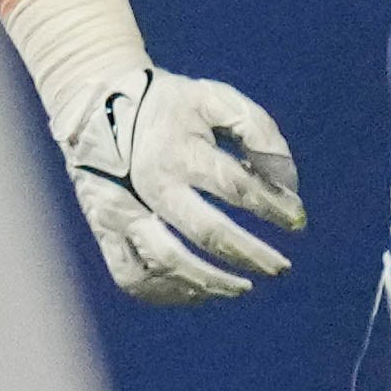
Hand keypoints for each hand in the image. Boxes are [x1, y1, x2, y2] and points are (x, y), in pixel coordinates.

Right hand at [54, 66, 307, 303]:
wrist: (93, 104)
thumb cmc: (167, 104)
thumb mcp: (214, 98)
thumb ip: (258, 131)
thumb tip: (286, 182)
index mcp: (181, 150)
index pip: (238, 188)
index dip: (274, 208)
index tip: (297, 220)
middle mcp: (151, 185)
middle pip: (207, 233)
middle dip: (252, 255)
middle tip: (281, 268)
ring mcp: (123, 211)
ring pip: (167, 263)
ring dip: (211, 282)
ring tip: (243, 288)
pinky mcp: (105, 229)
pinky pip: (131, 275)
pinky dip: (165, 292)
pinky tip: (196, 291)